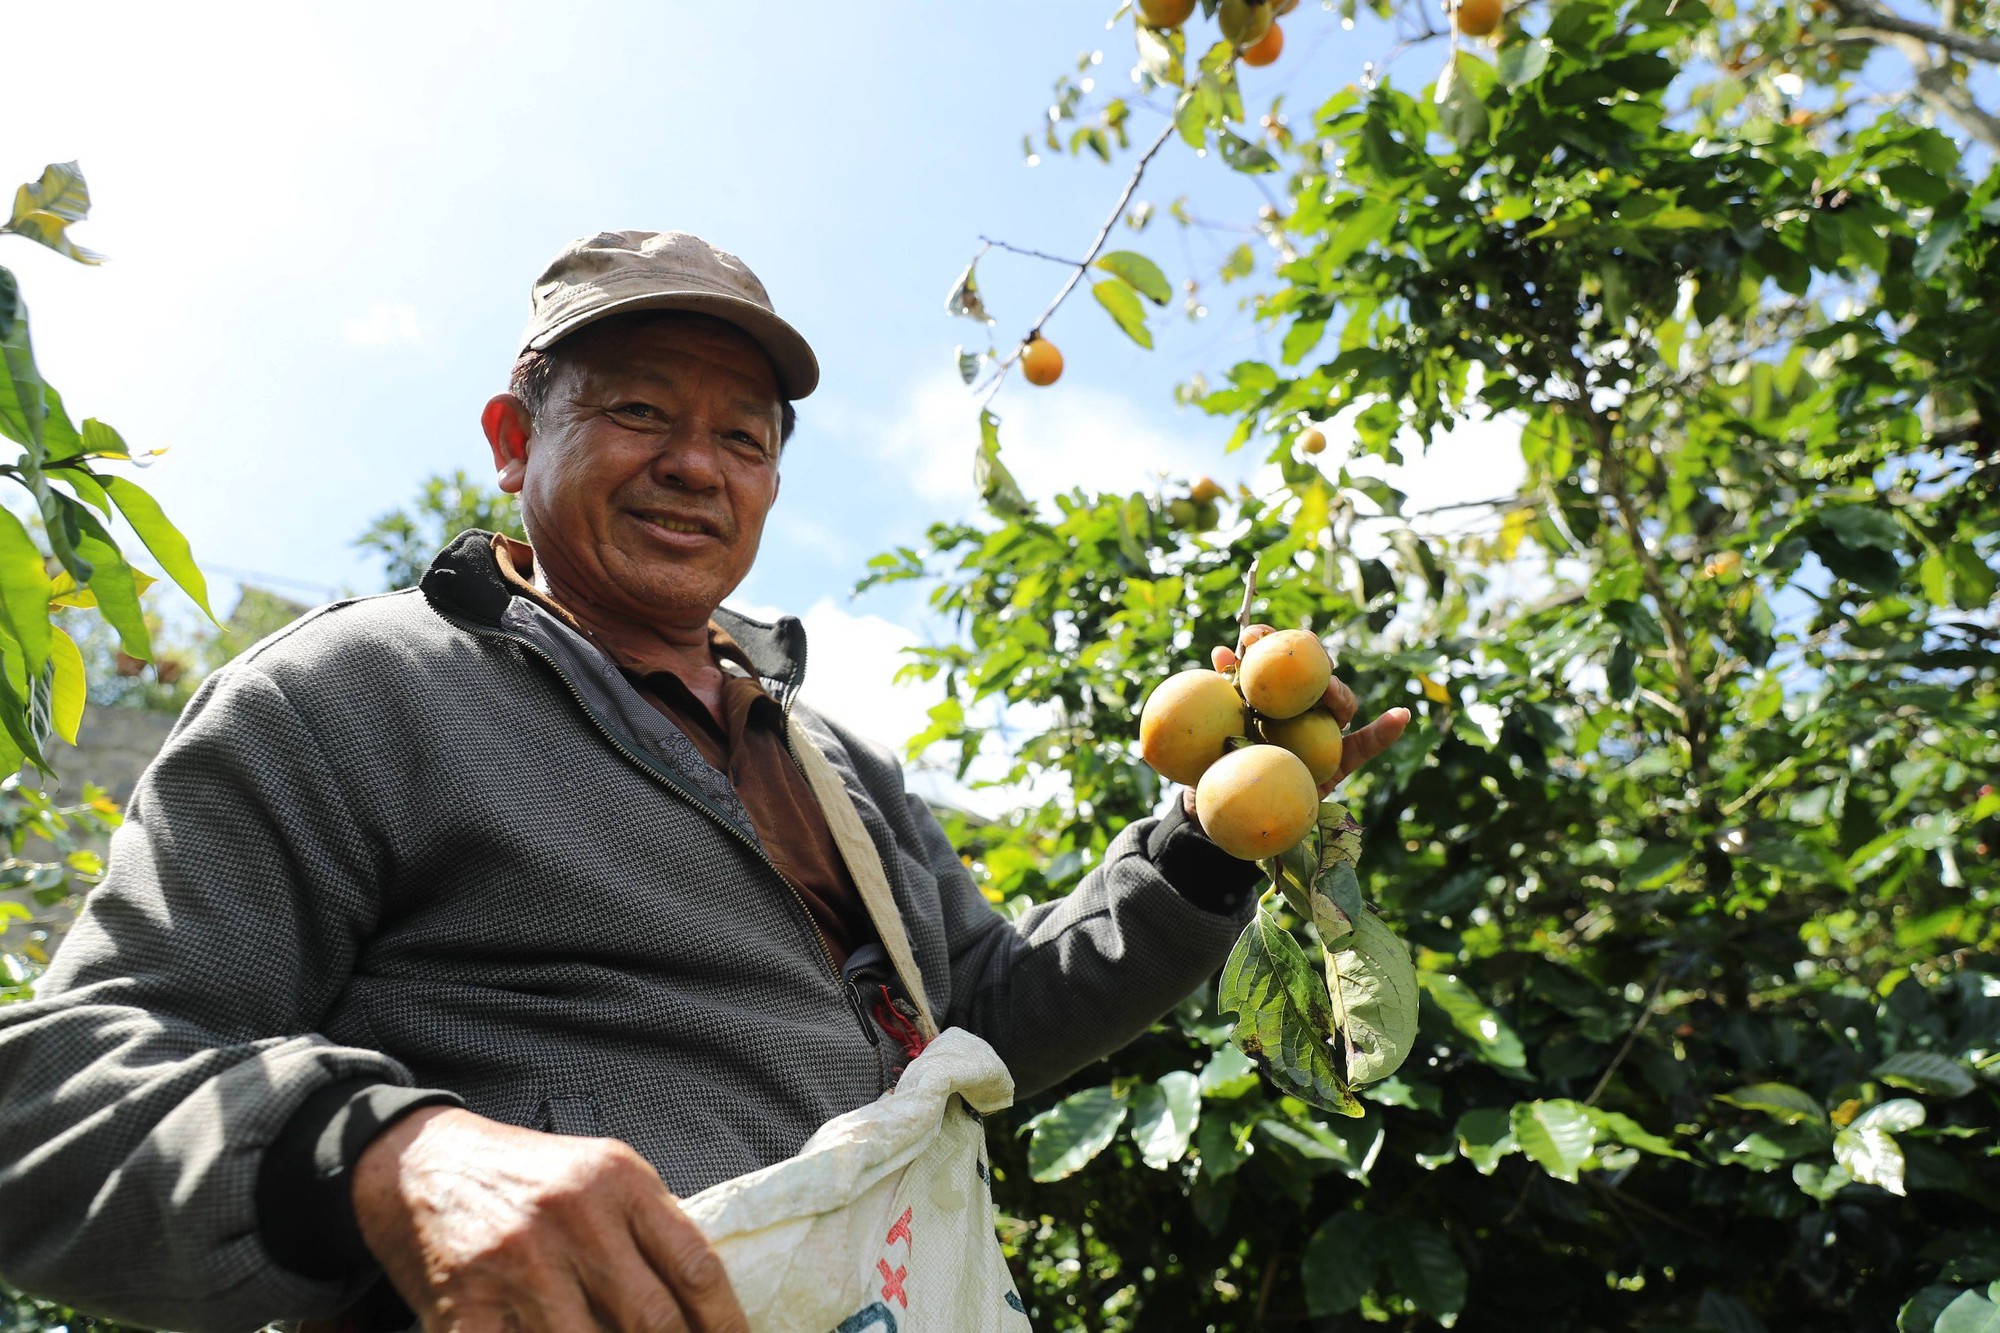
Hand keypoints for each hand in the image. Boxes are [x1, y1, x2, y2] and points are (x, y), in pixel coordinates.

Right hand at [353, 1106, 746, 1332]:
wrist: (421, 1164)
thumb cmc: (529, 1179)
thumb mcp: (600, 1175)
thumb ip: (650, 1227)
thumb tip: (704, 1303)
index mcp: (619, 1180)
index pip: (695, 1267)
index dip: (725, 1324)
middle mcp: (575, 1217)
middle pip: (652, 1319)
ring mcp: (520, 1263)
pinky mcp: (468, 1304)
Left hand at [1183, 624, 1409, 815]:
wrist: (1224, 816)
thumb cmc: (1212, 767)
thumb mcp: (1210, 729)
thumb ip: (1219, 694)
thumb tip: (1221, 652)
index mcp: (1269, 699)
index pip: (1275, 663)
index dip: (1269, 643)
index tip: (1254, 634)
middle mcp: (1299, 711)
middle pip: (1314, 677)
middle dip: (1308, 658)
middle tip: (1299, 653)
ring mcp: (1322, 735)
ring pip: (1340, 703)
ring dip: (1337, 690)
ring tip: (1329, 690)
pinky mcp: (1339, 762)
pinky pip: (1365, 746)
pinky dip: (1385, 731)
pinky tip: (1400, 716)